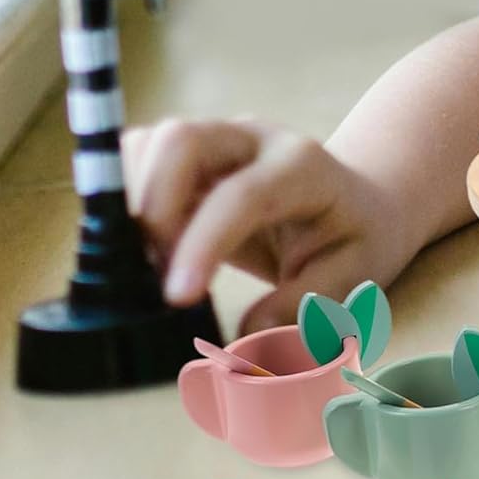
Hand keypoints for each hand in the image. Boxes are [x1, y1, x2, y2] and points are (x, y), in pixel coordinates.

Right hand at [121, 117, 397, 332]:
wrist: (357, 203)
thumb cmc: (356, 241)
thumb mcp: (353, 278)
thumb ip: (306, 307)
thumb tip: (249, 338)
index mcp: (304, 167)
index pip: (243, 194)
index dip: (202, 243)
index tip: (176, 297)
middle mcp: (254, 139)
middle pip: (180, 140)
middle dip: (152, 207)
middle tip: (158, 273)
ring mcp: (215, 139)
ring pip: (147, 145)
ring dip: (131, 205)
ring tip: (152, 263)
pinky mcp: (187, 153)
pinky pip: (134, 159)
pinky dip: (122, 200)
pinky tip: (144, 246)